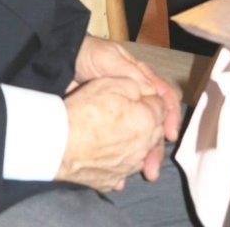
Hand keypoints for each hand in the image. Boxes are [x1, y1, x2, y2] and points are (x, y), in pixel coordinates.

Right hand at [58, 77, 165, 191]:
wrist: (59, 144)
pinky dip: (119, 160)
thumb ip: (134, 86)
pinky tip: (107, 151)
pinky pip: (123, 169)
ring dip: (135, 141)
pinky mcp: (113, 179)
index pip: (160, 106)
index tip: (137, 96)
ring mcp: (128, 167)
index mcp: (147, 120)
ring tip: (117, 132)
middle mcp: (143, 147)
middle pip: (154, 131)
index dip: (149, 98)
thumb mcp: (109, 83)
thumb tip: (143, 92)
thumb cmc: (84, 111)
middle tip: (128, 112)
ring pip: (141, 151)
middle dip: (146, 120)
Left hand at [72, 36, 180, 175]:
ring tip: (143, 172)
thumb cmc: (88, 54)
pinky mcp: (108, 124)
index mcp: (141, 79)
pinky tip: (121, 174)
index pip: (164, 98)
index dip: (170, 115)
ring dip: (143, 155)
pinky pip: (120, 142)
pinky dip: (123, 158)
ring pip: (139, 136)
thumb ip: (131, 74)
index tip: (169, 134)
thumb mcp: (110, 59)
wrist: (60, 62)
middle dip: (156, 144)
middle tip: (153, 166)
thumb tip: (153, 94)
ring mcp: (122, 112)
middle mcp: (136, 97)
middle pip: (153, 124)